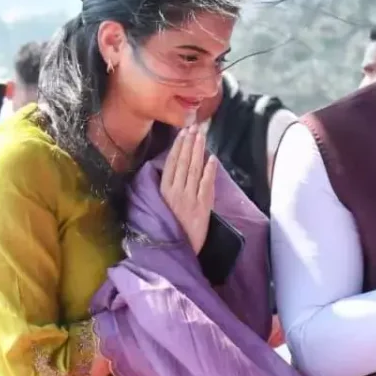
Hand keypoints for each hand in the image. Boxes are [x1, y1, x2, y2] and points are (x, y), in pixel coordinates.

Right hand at [161, 126, 216, 253]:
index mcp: (164, 190)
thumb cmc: (171, 225)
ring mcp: (189, 198)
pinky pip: (206, 184)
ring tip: (202, 136)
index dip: (178, 146)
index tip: (184, 132)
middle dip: (190, 143)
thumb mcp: (163, 204)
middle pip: (184, 162)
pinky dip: (209, 171)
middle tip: (195, 127)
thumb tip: (174, 166)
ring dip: (199, 151)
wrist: (178, 248)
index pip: (172, 163)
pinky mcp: (202, 206)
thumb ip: (168, 186)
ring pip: (194, 169)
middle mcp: (176, 192)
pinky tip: (212, 158)